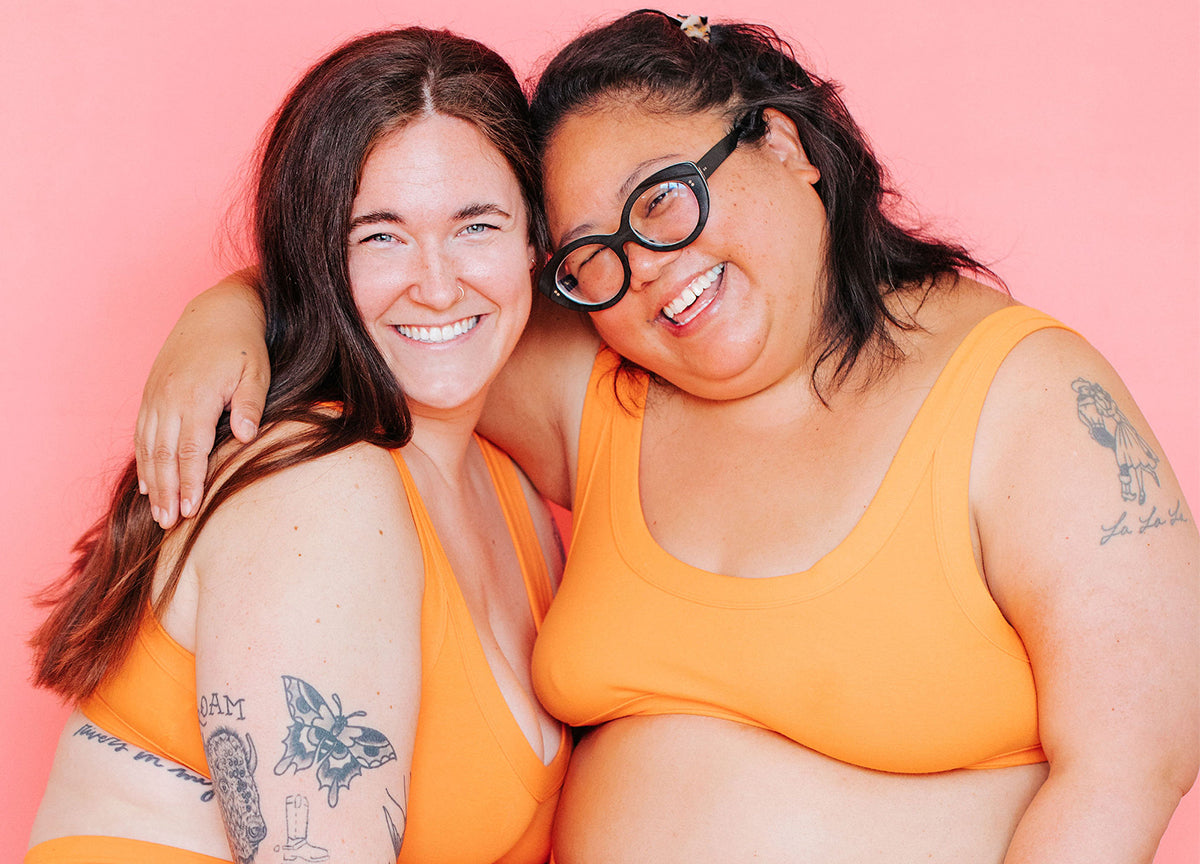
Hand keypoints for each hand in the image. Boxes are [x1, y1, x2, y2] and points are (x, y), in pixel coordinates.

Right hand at [135, 277, 268, 527]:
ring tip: (156, 513)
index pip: (191, 450)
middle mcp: (170, 400)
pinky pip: (142, 433)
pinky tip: (147, 483)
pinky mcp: (151, 393)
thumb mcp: (256, 373)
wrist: (217, 311)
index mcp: (197, 398)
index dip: (190, 482)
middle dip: (166, 491)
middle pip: (165, 455)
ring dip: (152, 482)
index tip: (191, 510)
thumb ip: (250, 405)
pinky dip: (143, 459)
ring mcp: (156, 397)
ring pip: (149, 447)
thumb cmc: (244, 346)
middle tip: (168, 523)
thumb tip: (247, 437)